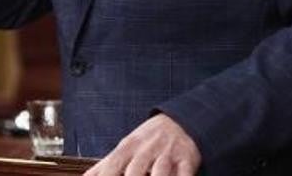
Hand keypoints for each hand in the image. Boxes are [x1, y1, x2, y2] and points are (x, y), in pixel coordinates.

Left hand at [83, 114, 200, 175]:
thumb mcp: (125, 147)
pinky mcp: (186, 160)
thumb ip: (104, 166)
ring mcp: (167, 154)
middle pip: (135, 171)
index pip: (112, 165)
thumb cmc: (147, 140)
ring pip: (160, 172)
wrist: (180, 121)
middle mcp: (146, 150)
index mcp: (128, 148)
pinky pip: (185, 174)